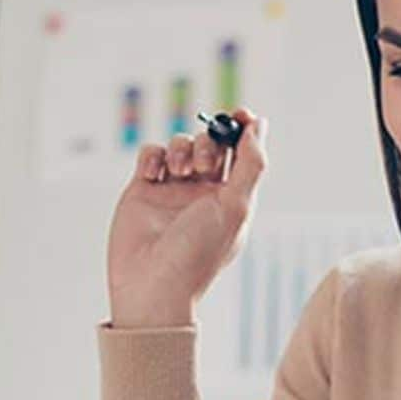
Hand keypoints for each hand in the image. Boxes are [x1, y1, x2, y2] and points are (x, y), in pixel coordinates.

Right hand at [107, 107, 268, 327]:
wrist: (151, 285)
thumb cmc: (197, 254)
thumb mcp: (236, 208)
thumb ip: (251, 165)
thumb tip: (258, 125)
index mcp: (232, 198)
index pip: (242, 152)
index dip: (243, 128)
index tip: (241, 114)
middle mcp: (203, 192)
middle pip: (211, 142)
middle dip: (210, 142)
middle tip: (204, 164)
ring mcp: (172, 190)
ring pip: (180, 143)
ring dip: (181, 148)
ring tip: (178, 173)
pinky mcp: (142, 189)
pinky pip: (150, 154)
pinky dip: (153, 156)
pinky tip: (153, 176)